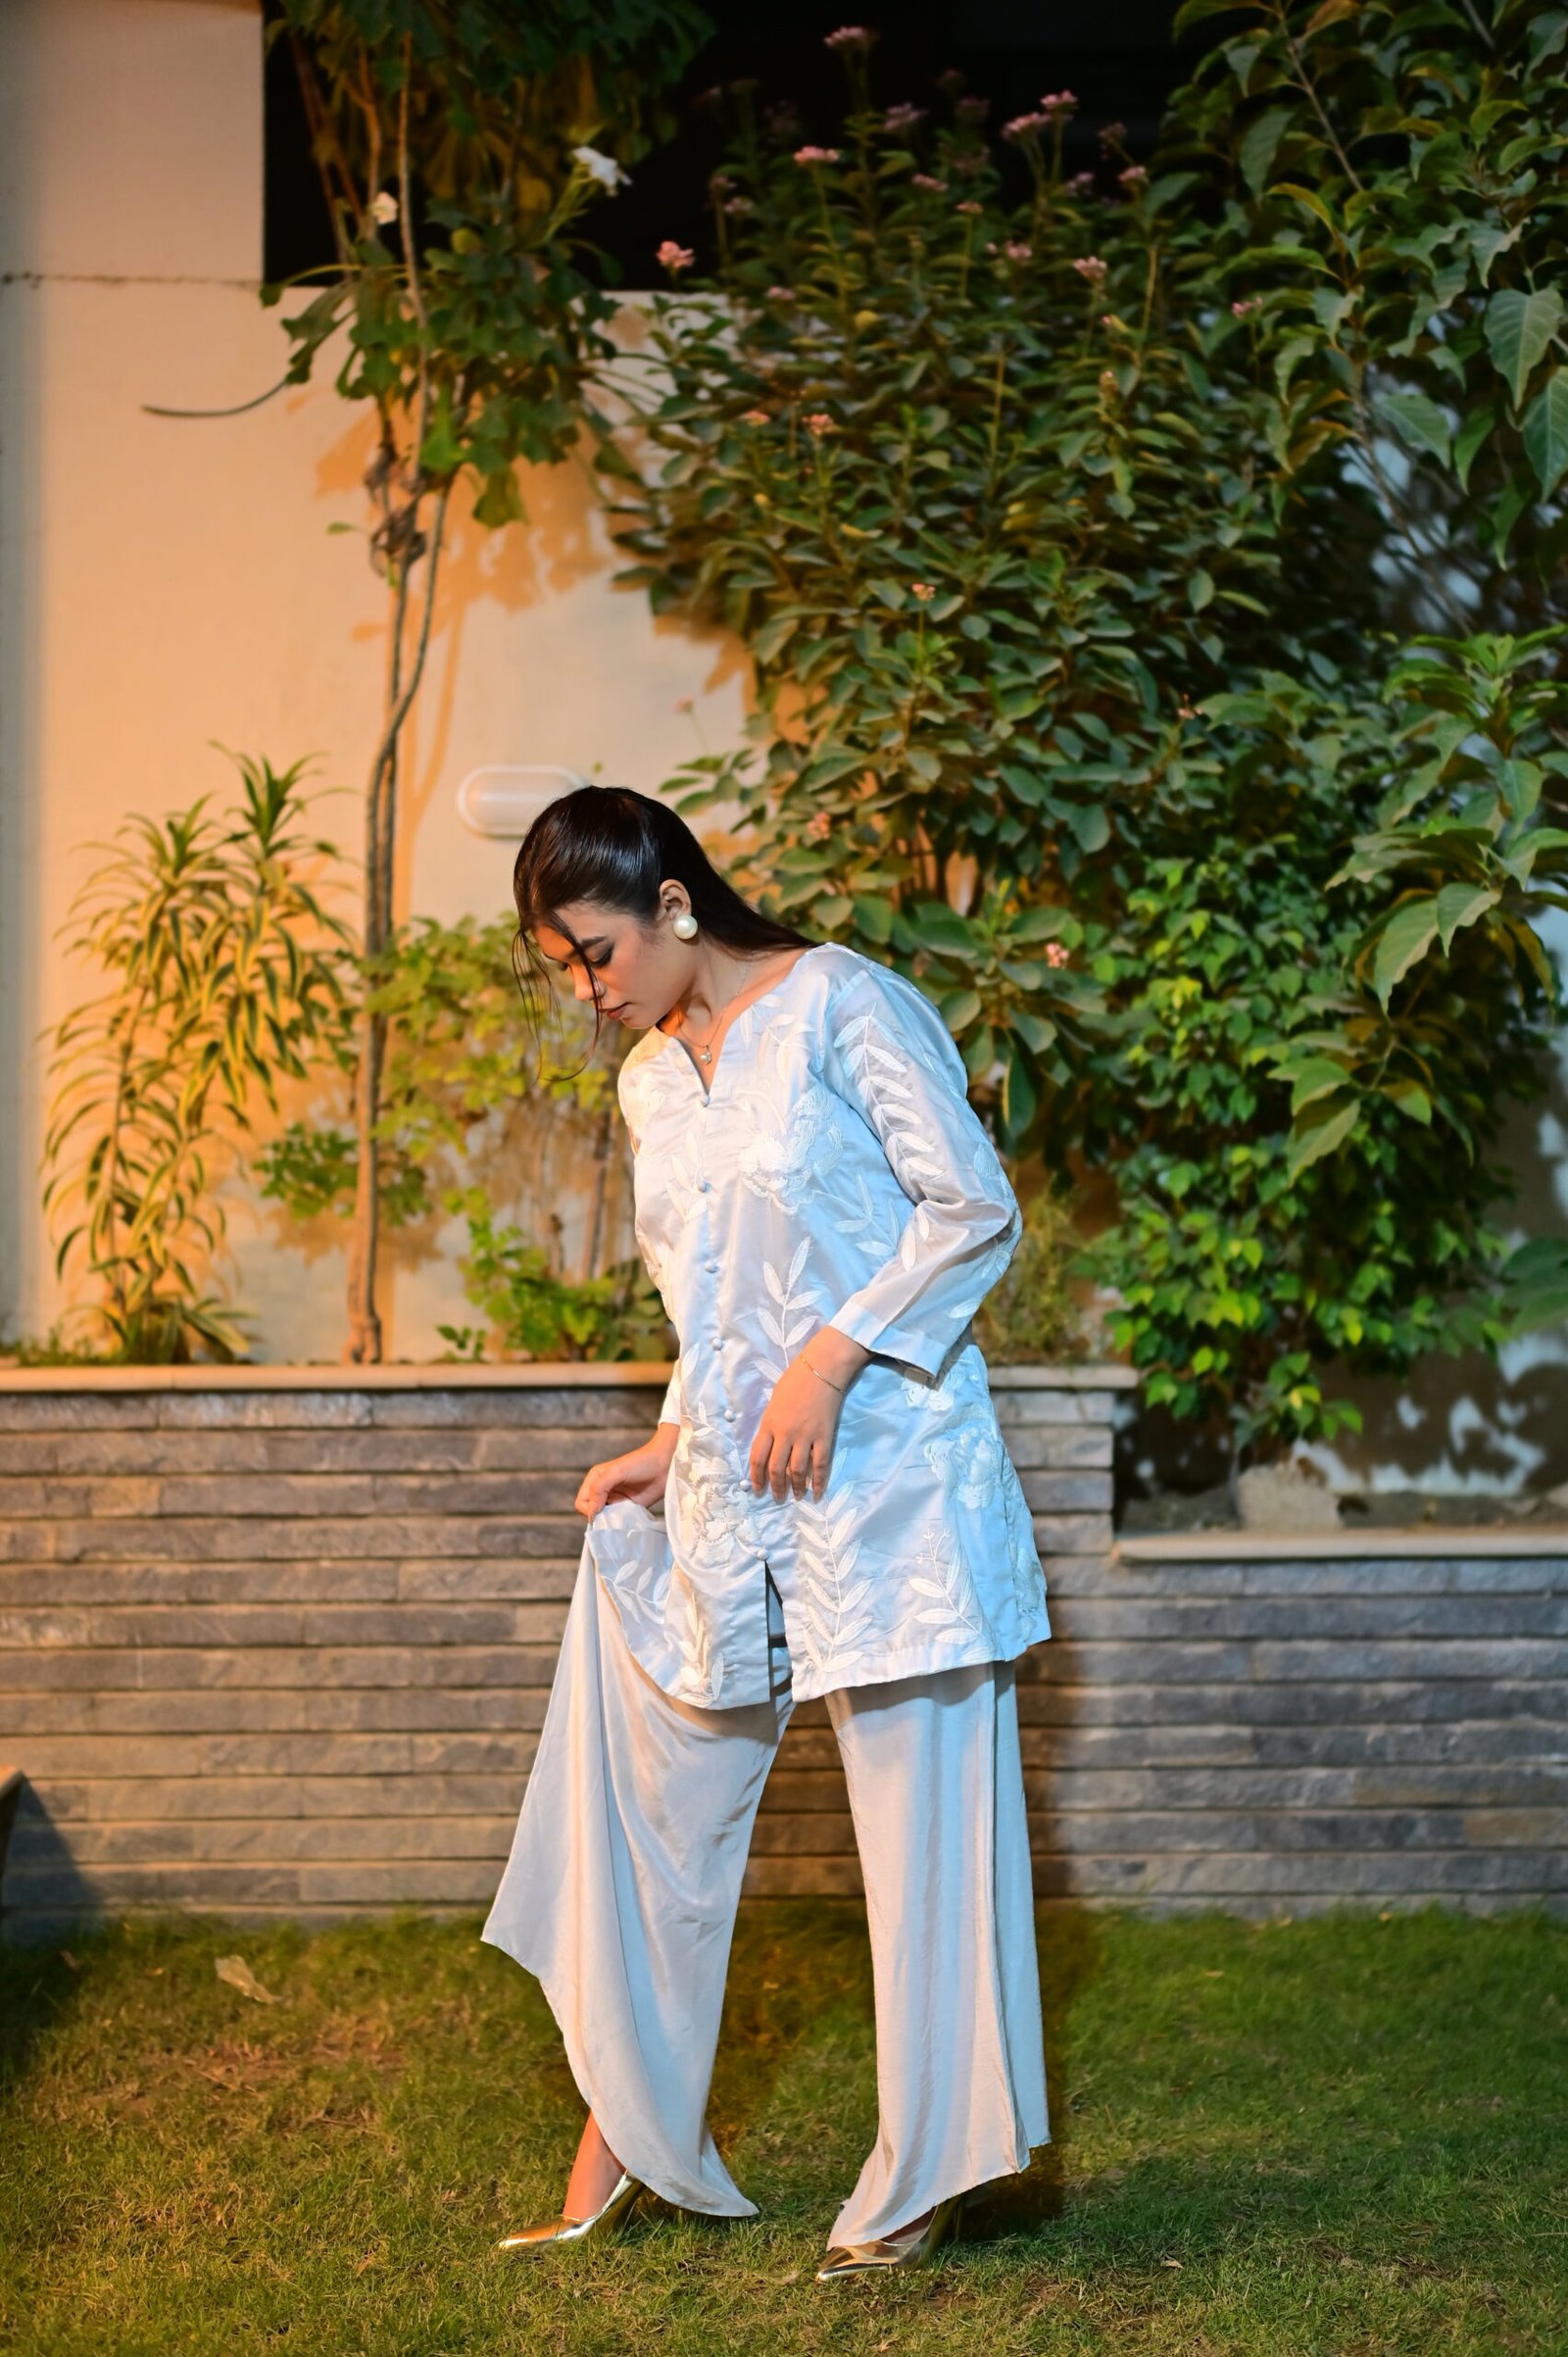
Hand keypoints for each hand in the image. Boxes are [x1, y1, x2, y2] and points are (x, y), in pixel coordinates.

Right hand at [575, 1422, 678, 1519]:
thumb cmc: (640, 1463)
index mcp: (595, 1479)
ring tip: (622, 1517)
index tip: (602, 1510)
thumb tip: (592, 1512)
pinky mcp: (629, 1508)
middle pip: (591, 1512)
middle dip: (599, 1517)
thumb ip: (600, 1489)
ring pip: (605, 1518)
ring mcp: (616, 1500)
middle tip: (613, 1515)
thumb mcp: (616, 1472)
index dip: (588, 1509)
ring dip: (611, 1521)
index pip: (582, 1502)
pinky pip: (619, 1521)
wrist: (665, 1465)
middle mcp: (603, 1491)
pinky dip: (621, 1523)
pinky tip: (629, 1520)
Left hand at [748, 1327, 869, 1501]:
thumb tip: (771, 1445)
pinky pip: (821, 1465)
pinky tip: (817, 1492)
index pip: (757, 1458)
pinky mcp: (824, 1437)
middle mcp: (785, 1434)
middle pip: (776, 1469)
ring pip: (797, 1471)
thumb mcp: (774, 1402)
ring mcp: (805, 1437)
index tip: (758, 1490)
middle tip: (777, 1498)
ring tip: (796, 1496)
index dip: (756, 1477)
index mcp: (769, 1424)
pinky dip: (819, 1481)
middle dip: (776, 1487)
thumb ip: (771, 1425)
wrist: (821, 1369)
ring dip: (796, 1487)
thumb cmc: (795, 1380)